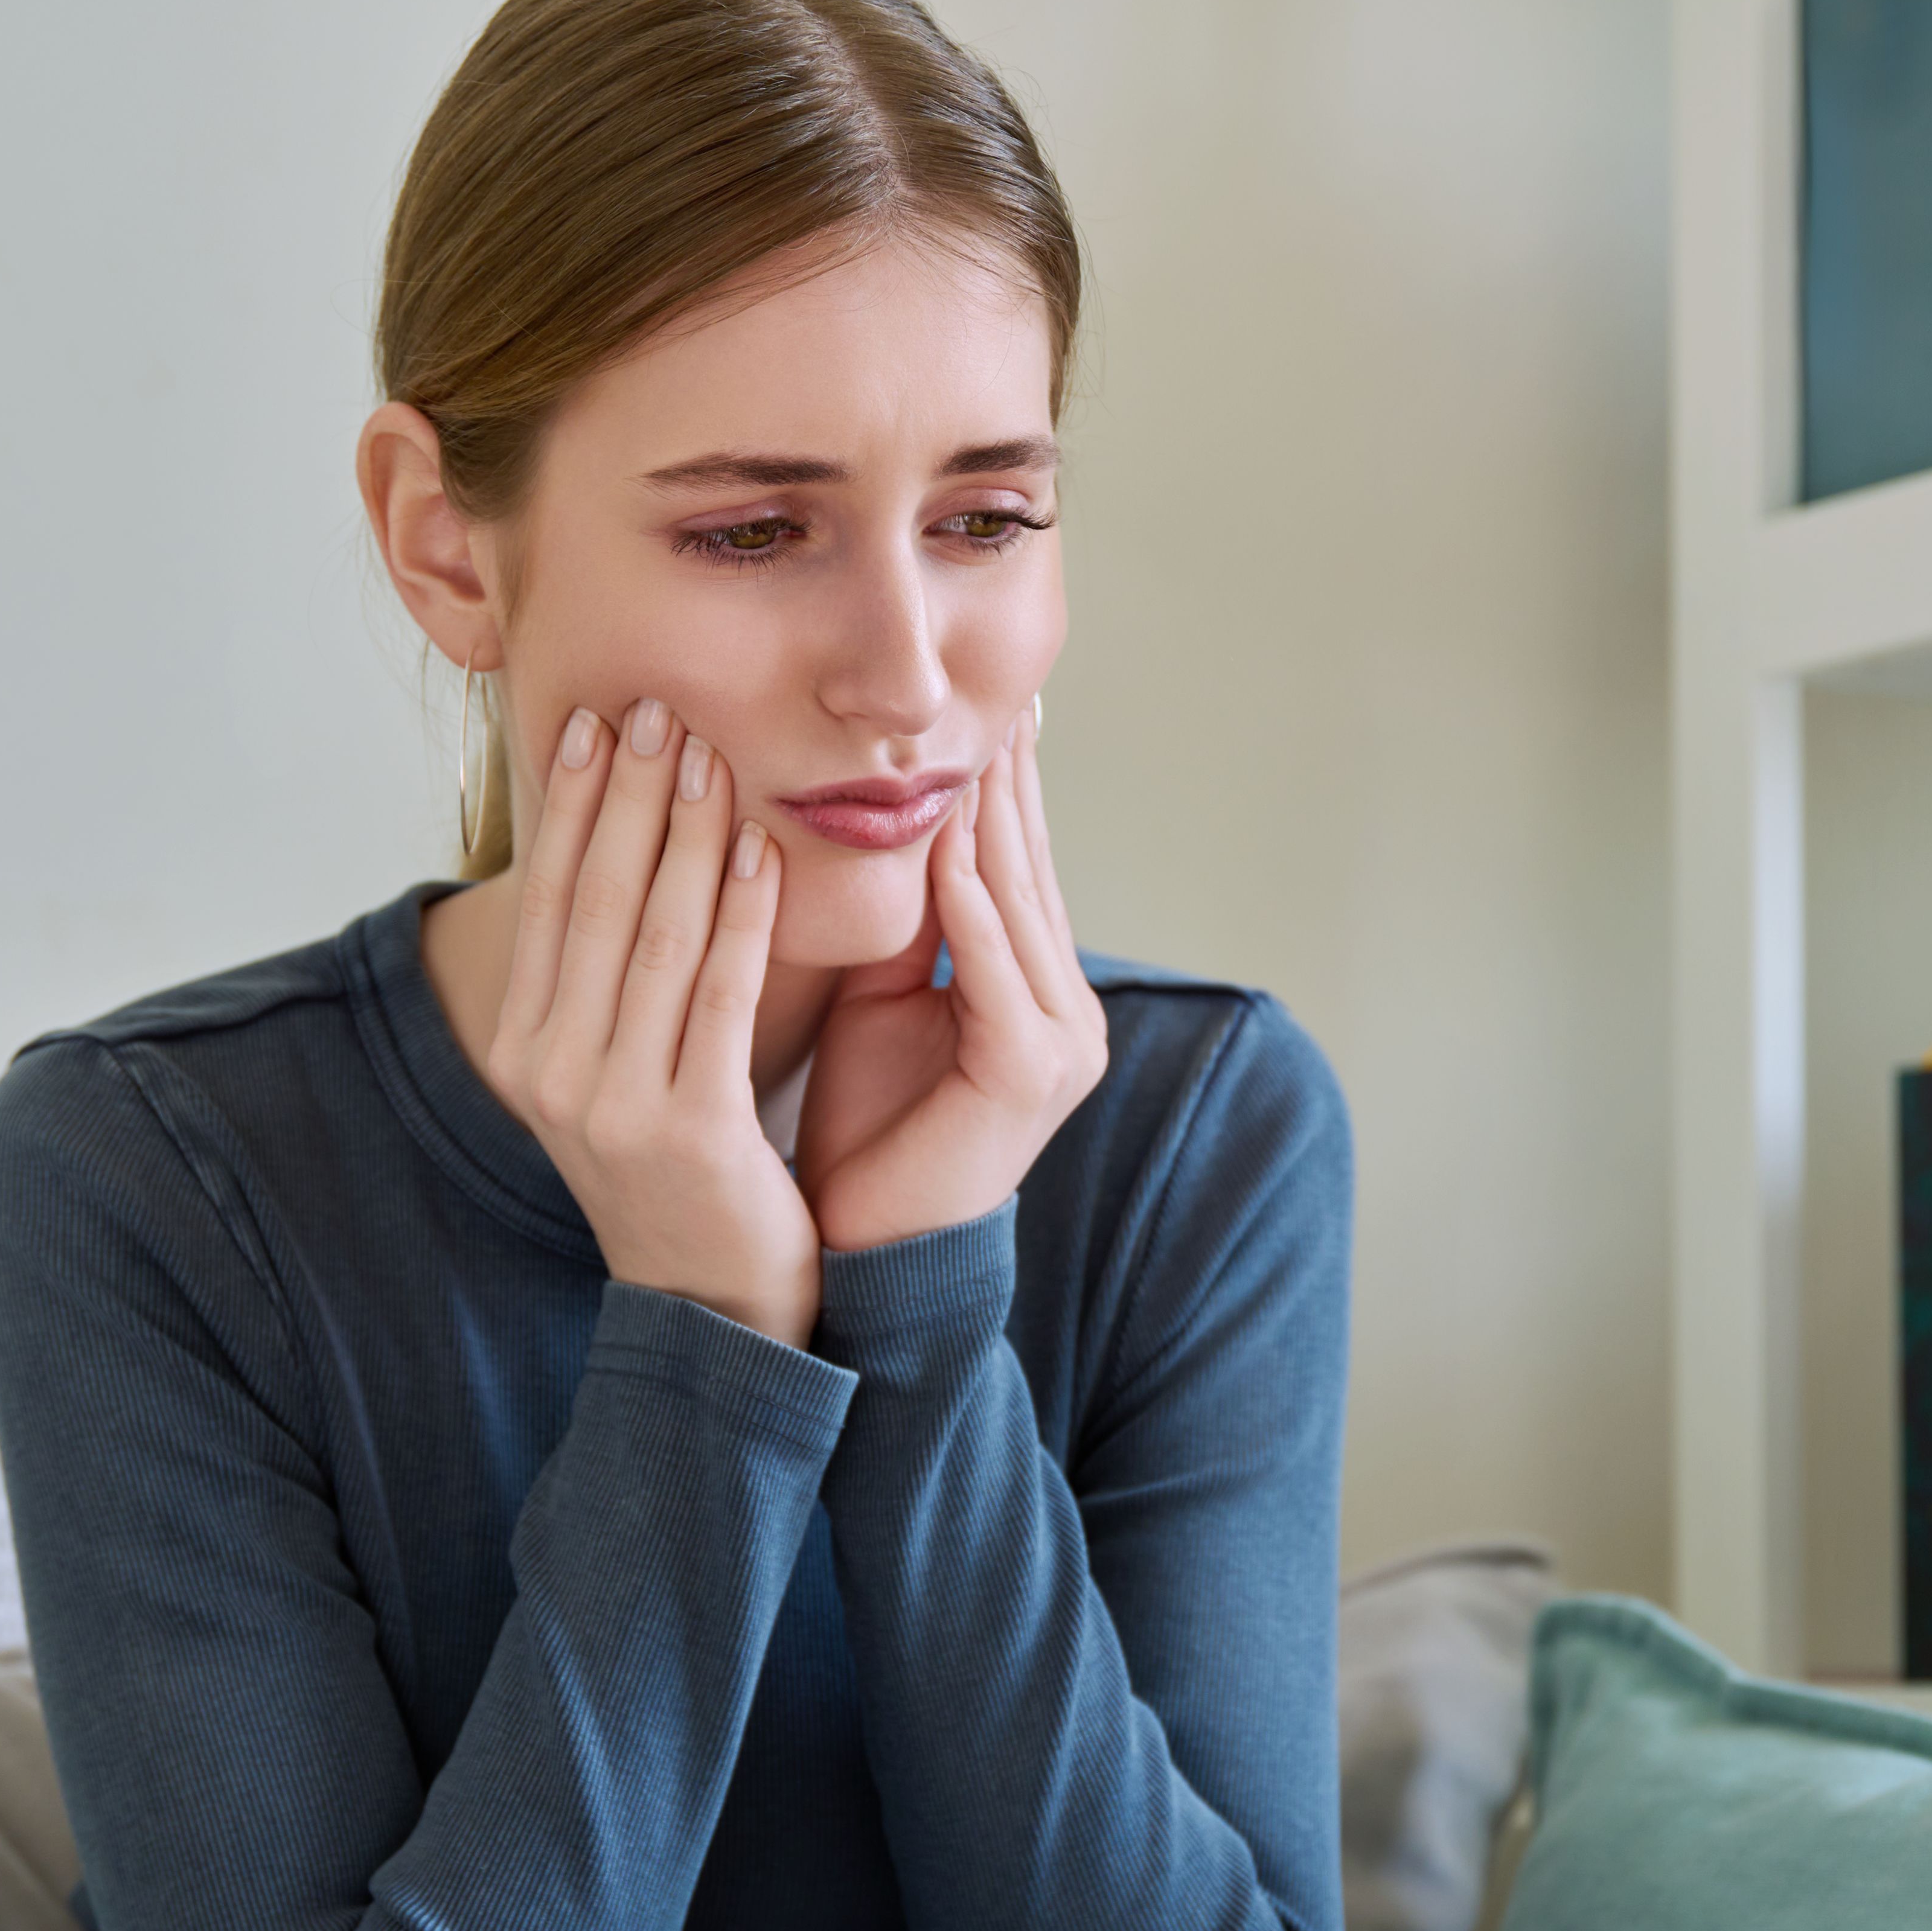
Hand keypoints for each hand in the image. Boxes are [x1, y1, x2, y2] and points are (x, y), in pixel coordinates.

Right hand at [485, 696, 820, 1346]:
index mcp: (521, 1047)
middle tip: (658, 707)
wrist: (712, 1302)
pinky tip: (761, 852)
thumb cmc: (679, 1164)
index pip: (547, 898)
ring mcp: (612, 1102)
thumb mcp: (615, 1067)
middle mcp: (548, 1071)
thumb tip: (617, 841)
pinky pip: (718, 995)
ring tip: (712, 755)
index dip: (569, 804)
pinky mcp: (687, 1127)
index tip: (597, 719)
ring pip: (654, 935)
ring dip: (685, 835)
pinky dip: (740, 916)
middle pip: (593, 901)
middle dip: (625, 796)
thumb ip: (608, 976)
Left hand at [798, 698, 1109, 1256]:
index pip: (1015, 865)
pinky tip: (950, 839)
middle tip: (1001, 688)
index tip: (986, 705)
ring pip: (1018, 903)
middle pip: (1028, 868)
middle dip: (1010, 778)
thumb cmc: (867, 1124)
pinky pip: (994, 967)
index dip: (1001, 785)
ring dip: (990, 817)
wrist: (864, 1243)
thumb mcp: (880, 994)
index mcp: (1036, 990)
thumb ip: (903, 918)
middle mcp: (1067, 1009)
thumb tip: (892, 819)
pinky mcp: (1030, 1074)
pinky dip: (970, 902)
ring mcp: (1061, 1042)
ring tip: (973, 736)